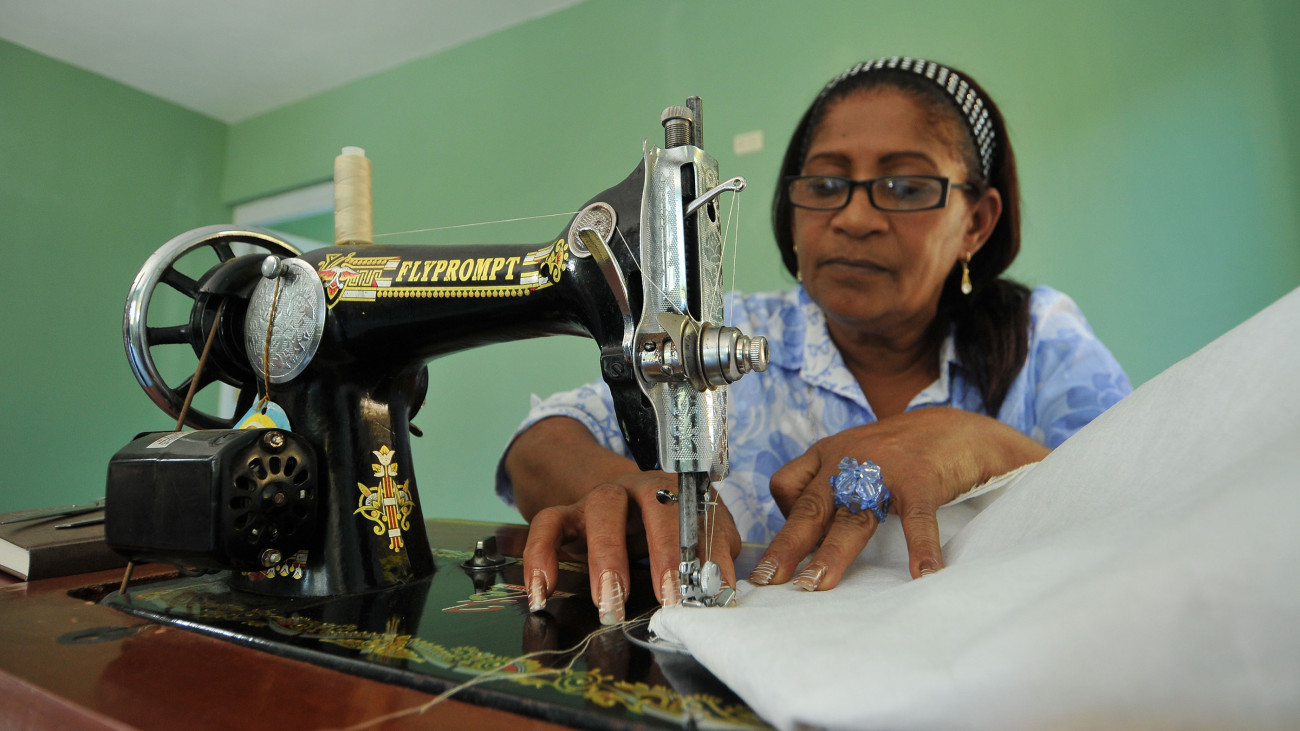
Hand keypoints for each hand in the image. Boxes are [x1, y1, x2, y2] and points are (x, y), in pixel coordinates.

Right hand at [522, 470, 740, 623]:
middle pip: (653, 505)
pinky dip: (541, 555)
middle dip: (664, 551)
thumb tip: (723, 581)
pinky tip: (543, 591)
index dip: (706, 551)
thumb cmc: (663, 526)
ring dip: (607, 556)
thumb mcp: (695, 532)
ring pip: (601, 511)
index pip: (698, 515)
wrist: (618, 500)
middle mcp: (639, 486)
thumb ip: (714, 550)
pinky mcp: (565, 513)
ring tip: (611, 601)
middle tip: (668, 597)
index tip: (710, 591)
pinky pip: (546, 525)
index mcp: (678, 491)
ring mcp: (598, 497)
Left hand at [749, 407, 1047, 589]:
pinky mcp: (920, 480)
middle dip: (787, 547)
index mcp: (827, 456)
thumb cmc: (896, 453)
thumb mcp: (851, 460)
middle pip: (810, 509)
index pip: (786, 485)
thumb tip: (802, 540)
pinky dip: (921, 548)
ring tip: (818, 585)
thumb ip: (827, 489)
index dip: (783, 519)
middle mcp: (847, 461)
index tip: (787, 551)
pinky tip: (924, 574)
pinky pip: (917, 519)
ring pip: (852, 519)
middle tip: (769, 580)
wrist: (952, 427)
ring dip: (833, 555)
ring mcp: (883, 470)